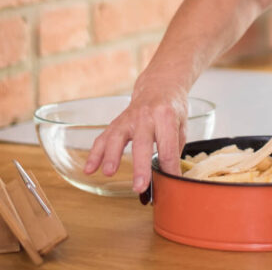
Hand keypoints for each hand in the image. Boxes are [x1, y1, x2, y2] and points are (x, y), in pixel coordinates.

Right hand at [83, 73, 190, 193]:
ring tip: (109, 173)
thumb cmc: (171, 108)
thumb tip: (171, 176)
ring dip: (112, 156)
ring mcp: (129, 118)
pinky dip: (95, 154)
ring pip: (117, 137)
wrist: (159, 86)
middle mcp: (146, 116)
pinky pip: (104, 138)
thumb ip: (175, 149)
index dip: (169, 168)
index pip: (168, 147)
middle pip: (142, 143)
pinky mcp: (117, 122)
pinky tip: (90, 169)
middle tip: (139, 186)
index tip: (170, 184)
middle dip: (140, 167)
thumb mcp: (181, 125)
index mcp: (166, 116)